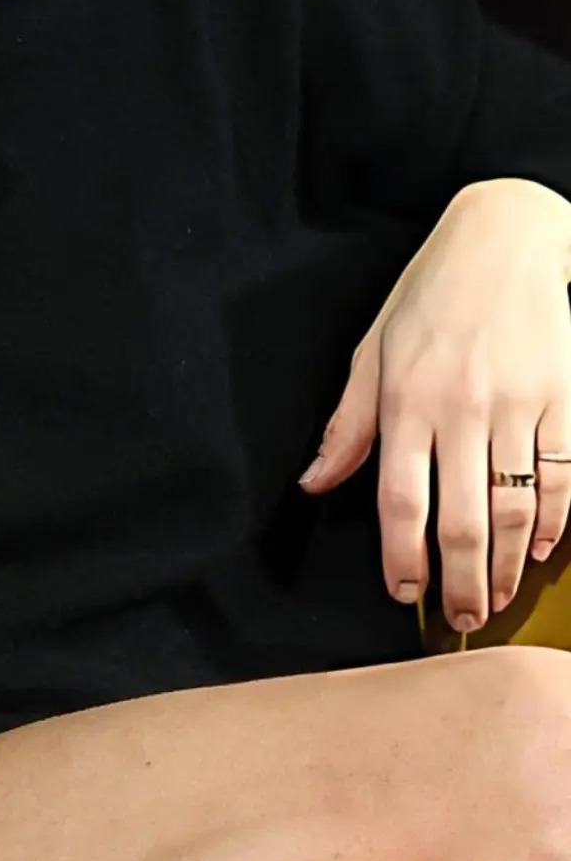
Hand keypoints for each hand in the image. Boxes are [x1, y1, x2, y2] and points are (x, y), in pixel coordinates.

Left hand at [297, 181, 570, 633]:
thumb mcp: (373, 349)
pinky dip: (555, 525)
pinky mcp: (562, 401)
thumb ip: (347, 425)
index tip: (403, 593)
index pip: (399, 498)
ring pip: (515, 511)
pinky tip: (539, 552)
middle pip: (461, 520)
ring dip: (504, 568)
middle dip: (459, 583)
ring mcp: (518, 406)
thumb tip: (314, 482)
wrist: (505, 239)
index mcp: (406, 397)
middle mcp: (461, 407)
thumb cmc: (430, 295)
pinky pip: (563, 479)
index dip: (401, 557)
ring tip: (494, 601)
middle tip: (458, 621)